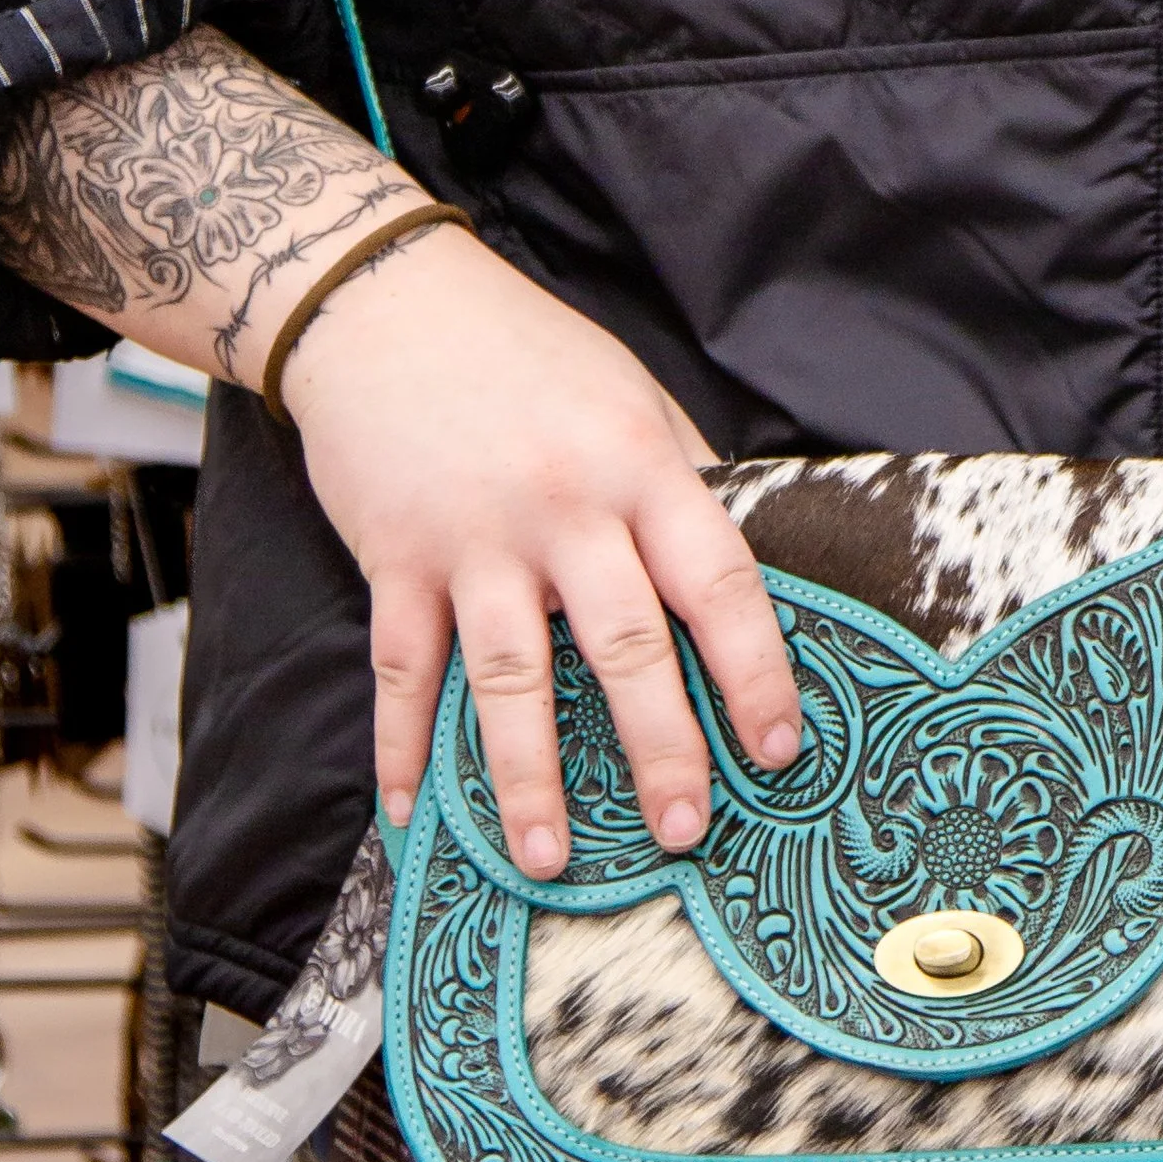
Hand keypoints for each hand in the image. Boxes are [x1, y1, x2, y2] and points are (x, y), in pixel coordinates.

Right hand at [280, 225, 800, 871]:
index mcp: (640, 464)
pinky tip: (416, 815)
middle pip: (623, 645)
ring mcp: (474, 538)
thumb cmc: (525, 351)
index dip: (754, 669)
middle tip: (682, 831)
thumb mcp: (629, 394)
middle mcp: (564, 507)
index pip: (716, 580)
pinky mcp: (395, 557)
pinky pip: (402, 670)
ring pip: (510, 677)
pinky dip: (404, 748)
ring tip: (547, 860)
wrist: (383, 301)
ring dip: (528, 778)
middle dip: (660, 747)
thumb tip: (737, 573)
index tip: (779, 748)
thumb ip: (680, 481)